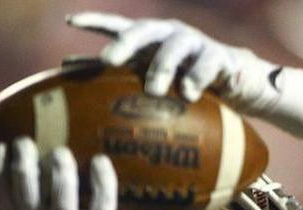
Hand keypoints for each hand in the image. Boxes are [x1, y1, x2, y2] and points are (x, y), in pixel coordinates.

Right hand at [0, 138, 127, 209]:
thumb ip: (12, 203)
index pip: (2, 199)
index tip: (0, 147)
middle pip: (27, 194)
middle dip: (24, 163)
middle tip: (27, 142)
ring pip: (62, 198)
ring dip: (60, 170)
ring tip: (60, 152)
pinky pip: (102, 204)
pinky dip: (103, 181)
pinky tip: (100, 161)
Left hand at [67, 12, 277, 108]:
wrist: (237, 81)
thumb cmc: (187, 79)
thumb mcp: (153, 74)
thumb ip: (118, 71)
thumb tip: (65, 69)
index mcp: (151, 39)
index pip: (119, 26)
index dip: (95, 22)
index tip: (71, 22)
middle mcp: (170, 35)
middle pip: (143, 30)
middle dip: (125, 44)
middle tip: (109, 60)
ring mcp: (196, 44)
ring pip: (174, 48)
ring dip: (162, 67)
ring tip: (153, 90)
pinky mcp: (220, 59)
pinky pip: (206, 65)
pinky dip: (196, 79)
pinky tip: (189, 94)